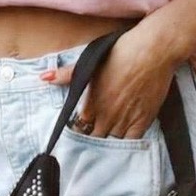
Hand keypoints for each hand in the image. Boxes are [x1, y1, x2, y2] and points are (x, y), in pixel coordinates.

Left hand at [40, 27, 174, 138]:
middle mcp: (106, 117)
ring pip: (112, 142)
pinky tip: (125, 141)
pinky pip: (132, 142)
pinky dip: (127, 144)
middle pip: (94, 138)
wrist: (152, 51)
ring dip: (109, 141)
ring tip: (109, 138)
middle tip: (94, 135)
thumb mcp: (90, 62)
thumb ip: (66, 75)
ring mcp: (125, 121)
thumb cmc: (120, 53)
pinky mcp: (143, 121)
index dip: (79, 129)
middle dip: (93, 137)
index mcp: (91, 105)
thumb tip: (44, 78)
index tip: (81, 127)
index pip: (79, 128)